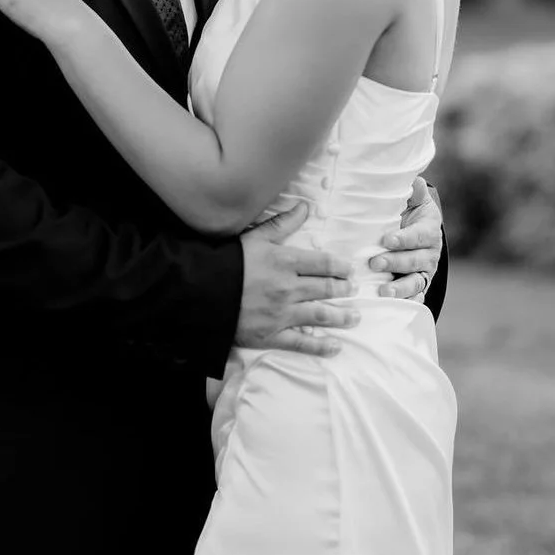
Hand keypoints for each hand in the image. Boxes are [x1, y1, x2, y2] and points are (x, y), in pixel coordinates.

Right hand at [236, 200, 357, 355]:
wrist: (200, 292)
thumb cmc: (228, 261)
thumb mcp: (255, 236)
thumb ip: (282, 223)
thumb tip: (305, 207)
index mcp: (285, 261)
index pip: (323, 263)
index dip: (340, 267)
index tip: (350, 270)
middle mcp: (288, 288)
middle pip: (325, 289)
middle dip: (343, 290)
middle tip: (354, 290)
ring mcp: (281, 314)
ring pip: (320, 315)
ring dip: (341, 316)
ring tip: (354, 317)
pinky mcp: (271, 335)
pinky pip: (301, 342)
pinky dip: (320, 346)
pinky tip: (335, 347)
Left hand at [369, 177, 442, 299]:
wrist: (416, 232)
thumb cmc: (409, 213)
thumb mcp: (413, 201)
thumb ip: (413, 193)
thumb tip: (415, 182)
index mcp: (429, 230)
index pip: (419, 235)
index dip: (404, 239)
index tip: (386, 240)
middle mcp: (430, 253)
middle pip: (415, 260)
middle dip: (395, 262)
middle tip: (374, 262)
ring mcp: (425, 272)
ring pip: (416, 282)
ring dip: (400, 288)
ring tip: (383, 292)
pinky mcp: (418, 286)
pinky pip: (416, 297)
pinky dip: (407, 303)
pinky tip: (395, 308)